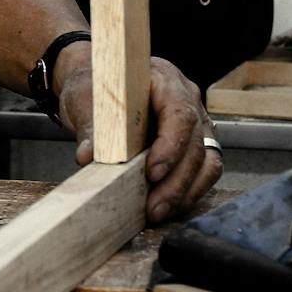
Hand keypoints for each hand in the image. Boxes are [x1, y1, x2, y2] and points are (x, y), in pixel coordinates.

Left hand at [55, 45, 221, 224]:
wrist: (95, 87)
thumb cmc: (94, 86)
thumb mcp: (85, 100)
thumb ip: (91, 127)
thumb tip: (88, 156)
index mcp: (164, 80)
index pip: (180, 114)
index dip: (170, 146)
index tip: (152, 173)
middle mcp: (187, 99)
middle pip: (196, 143)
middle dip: (177, 181)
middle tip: (154, 207)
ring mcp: (195, 121)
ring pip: (206, 161)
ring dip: (186, 191)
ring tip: (158, 212)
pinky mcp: (193, 142)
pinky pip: (203, 170)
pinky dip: (188, 191)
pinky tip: (168, 206)